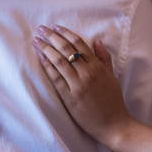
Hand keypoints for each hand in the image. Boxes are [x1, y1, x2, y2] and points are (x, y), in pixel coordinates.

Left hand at [33, 25, 134, 147]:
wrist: (114, 125)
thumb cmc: (113, 101)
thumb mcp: (111, 77)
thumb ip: (104, 58)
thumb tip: (96, 41)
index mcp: (98, 67)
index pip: (79, 44)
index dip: (66, 33)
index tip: (55, 27)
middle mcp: (88, 73)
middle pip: (67, 49)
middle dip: (52, 37)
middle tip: (41, 29)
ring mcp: (78, 85)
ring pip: (59, 61)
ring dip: (46, 49)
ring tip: (36, 41)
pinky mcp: (70, 97)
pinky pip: (56, 78)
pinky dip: (47, 67)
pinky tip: (40, 58)